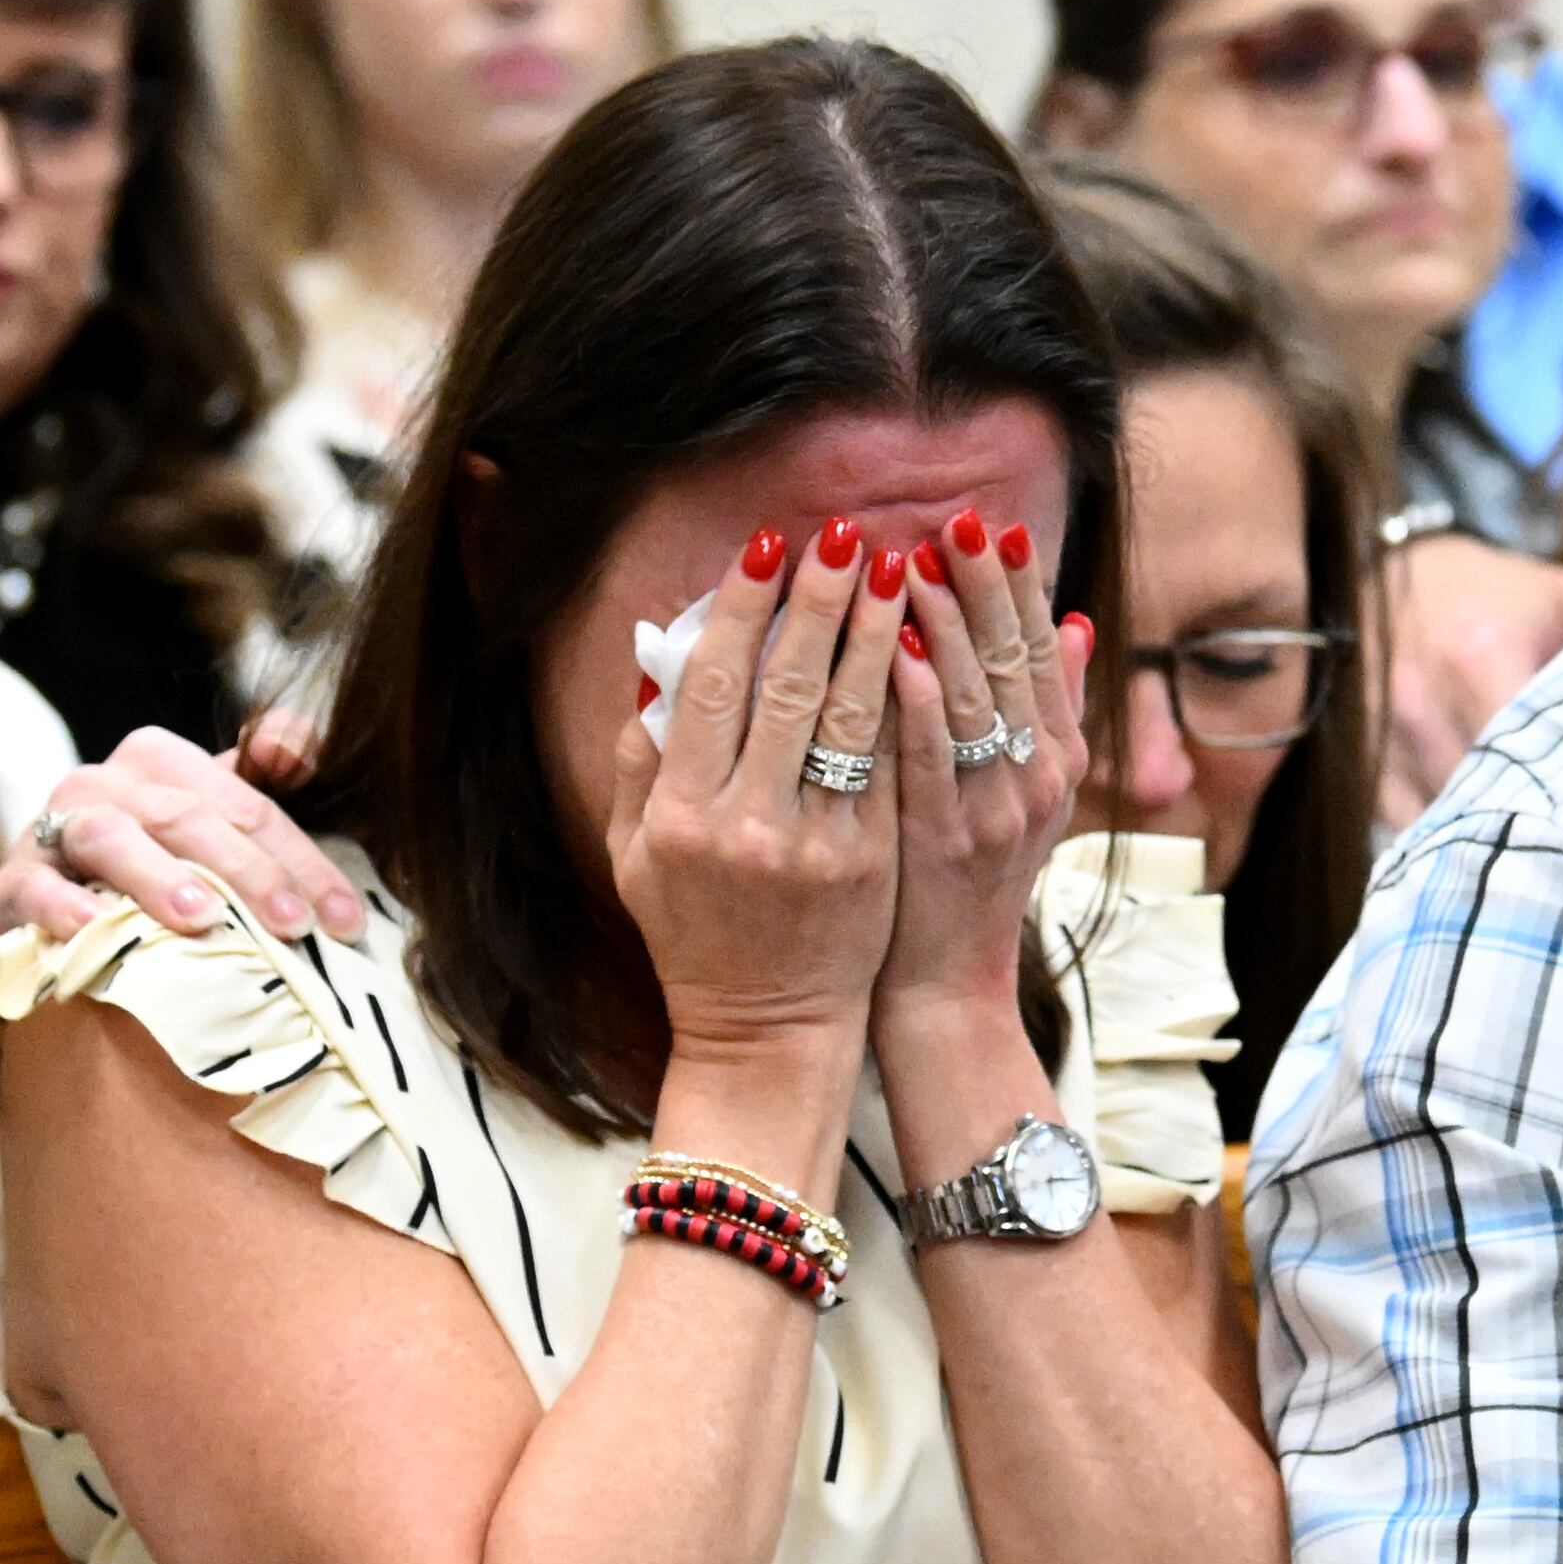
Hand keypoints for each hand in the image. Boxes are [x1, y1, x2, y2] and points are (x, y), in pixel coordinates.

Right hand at [0, 711, 359, 944]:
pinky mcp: (8, 887)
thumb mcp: (214, 823)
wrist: (53, 918)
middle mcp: (104, 784)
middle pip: (186, 816)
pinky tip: (98, 930)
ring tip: (203, 918)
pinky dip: (63, 908)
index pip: (246, 804)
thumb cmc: (157, 870)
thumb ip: (262, 782)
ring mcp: (49, 831)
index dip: (302, 859)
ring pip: (109, 837)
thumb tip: (295, 746)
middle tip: (293, 924)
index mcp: (160, 761)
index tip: (345, 918)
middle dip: (247, 870)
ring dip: (158, 875)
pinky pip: (32, 889)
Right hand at [607, 518, 905, 1066]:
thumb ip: (640, 760)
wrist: (767, 1029)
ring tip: (901, 569)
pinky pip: (892, 763)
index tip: (769, 547)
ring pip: (854, 716)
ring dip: (880, 633)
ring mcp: (815, 846)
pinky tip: (927, 647)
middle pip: (789, 686)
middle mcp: (744, 825)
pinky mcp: (872, 863)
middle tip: (849, 534)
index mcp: (676, 814)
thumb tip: (657, 658)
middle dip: (822, 599)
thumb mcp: (634, 854)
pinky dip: (910, 700)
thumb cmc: (694, 933)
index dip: (741, 608)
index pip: (712, 685)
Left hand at [876, 509, 1093, 1041]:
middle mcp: (1037, 777)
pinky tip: (896, 649)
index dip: (1022, 587)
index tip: (997, 525)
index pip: (1044, 651)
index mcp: (1057, 757)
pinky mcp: (943, 841)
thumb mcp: (1027, 789)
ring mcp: (993, 810)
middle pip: (1015, 662)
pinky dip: (918, 700)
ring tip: (914, 560)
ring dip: (945, 625)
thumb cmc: (967, 876)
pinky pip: (931, 757)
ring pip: (975, 699)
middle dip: (986, 586)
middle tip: (958, 518)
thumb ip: (1052, 708)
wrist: (947, 983)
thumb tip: (1077, 621)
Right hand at [1378, 533, 1562, 825]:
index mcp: (1483, 650)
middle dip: (1538, 826)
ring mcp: (1381, 733)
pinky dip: (1446, 838)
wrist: (1403, 570)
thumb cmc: (1505, 594)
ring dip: (1491, 837)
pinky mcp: (1362, 759)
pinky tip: (1484, 841)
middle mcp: (1422, 696)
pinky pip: (1407, 825)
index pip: (1532, 749)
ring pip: (1444, 819)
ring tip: (1543, 850)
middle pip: (1487, 795)